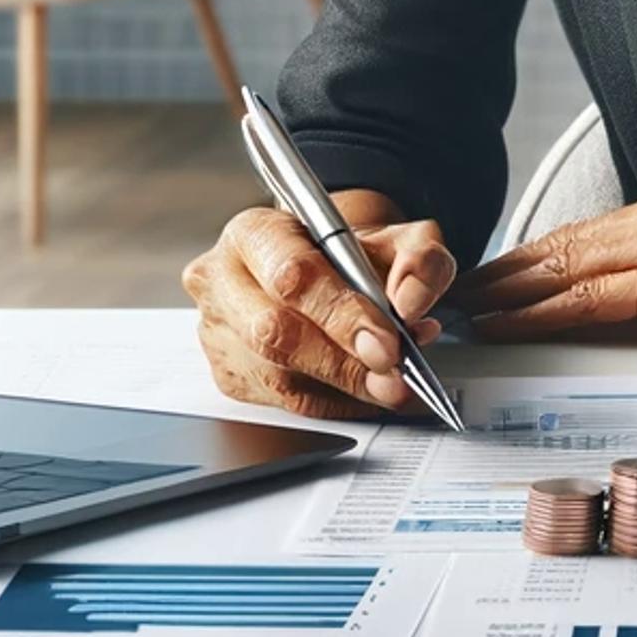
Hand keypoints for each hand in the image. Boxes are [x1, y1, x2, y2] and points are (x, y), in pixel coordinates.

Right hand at [180, 191, 453, 420]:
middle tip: (392, 374)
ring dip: (343, 388)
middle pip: (274, 332)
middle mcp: (223, 280)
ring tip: (390, 384)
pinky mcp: (228, 375)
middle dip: (342, 361)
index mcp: (254, 232)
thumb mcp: (396, 239)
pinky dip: (332, 403)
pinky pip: (280, 404)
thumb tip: (413, 299)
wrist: (324, 270)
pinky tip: (363, 391)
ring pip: (276, 376)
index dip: (341, 313)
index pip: (291, 275)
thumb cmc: (350, 255)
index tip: (385, 341)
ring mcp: (218, 332)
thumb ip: (418, 258)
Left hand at [450, 180, 636, 346]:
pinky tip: (516, 321)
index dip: (533, 257)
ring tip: (468, 309)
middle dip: (505, 270)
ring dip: (511, 289)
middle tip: (456, 293)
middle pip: (566, 243)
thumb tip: (635, 311)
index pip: (587, 235)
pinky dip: (547, 309)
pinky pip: (600, 296)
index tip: (492, 278)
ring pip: (571, 263)